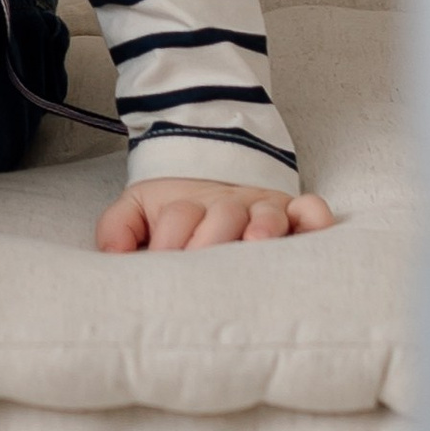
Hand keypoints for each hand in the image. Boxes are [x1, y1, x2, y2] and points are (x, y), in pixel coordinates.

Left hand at [96, 174, 335, 252]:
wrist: (208, 168)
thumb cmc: (174, 209)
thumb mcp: (138, 209)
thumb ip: (118, 228)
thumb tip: (113, 256)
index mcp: (188, 206)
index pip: (177, 217)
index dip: (168, 239)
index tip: (160, 260)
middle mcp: (227, 207)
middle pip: (221, 216)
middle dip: (212, 240)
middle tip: (202, 262)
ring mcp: (262, 208)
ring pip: (266, 215)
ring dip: (264, 228)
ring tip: (256, 243)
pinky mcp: (291, 211)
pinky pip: (310, 210)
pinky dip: (315, 218)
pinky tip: (317, 231)